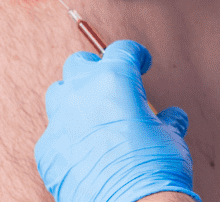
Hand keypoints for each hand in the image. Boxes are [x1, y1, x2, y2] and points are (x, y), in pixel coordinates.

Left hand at [35, 40, 198, 201]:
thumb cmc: (156, 168)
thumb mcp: (171, 137)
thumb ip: (167, 120)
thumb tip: (172, 117)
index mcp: (114, 80)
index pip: (121, 50)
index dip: (135, 55)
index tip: (141, 64)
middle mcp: (80, 94)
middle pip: (79, 65)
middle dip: (96, 71)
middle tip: (112, 89)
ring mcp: (59, 122)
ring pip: (59, 95)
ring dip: (75, 100)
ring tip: (94, 118)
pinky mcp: (47, 151)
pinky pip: (54, 135)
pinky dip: (68, 138)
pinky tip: (85, 153)